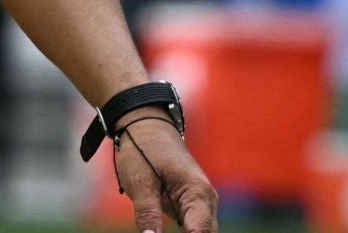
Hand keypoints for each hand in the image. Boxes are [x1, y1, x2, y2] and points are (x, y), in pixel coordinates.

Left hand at [111, 115, 216, 232]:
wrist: (145, 126)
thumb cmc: (143, 149)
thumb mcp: (140, 182)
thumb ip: (148, 214)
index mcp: (198, 194)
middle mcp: (207, 201)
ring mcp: (201, 204)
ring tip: (157, 231)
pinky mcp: (191, 206)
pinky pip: (194, 229)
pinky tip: (160, 231)